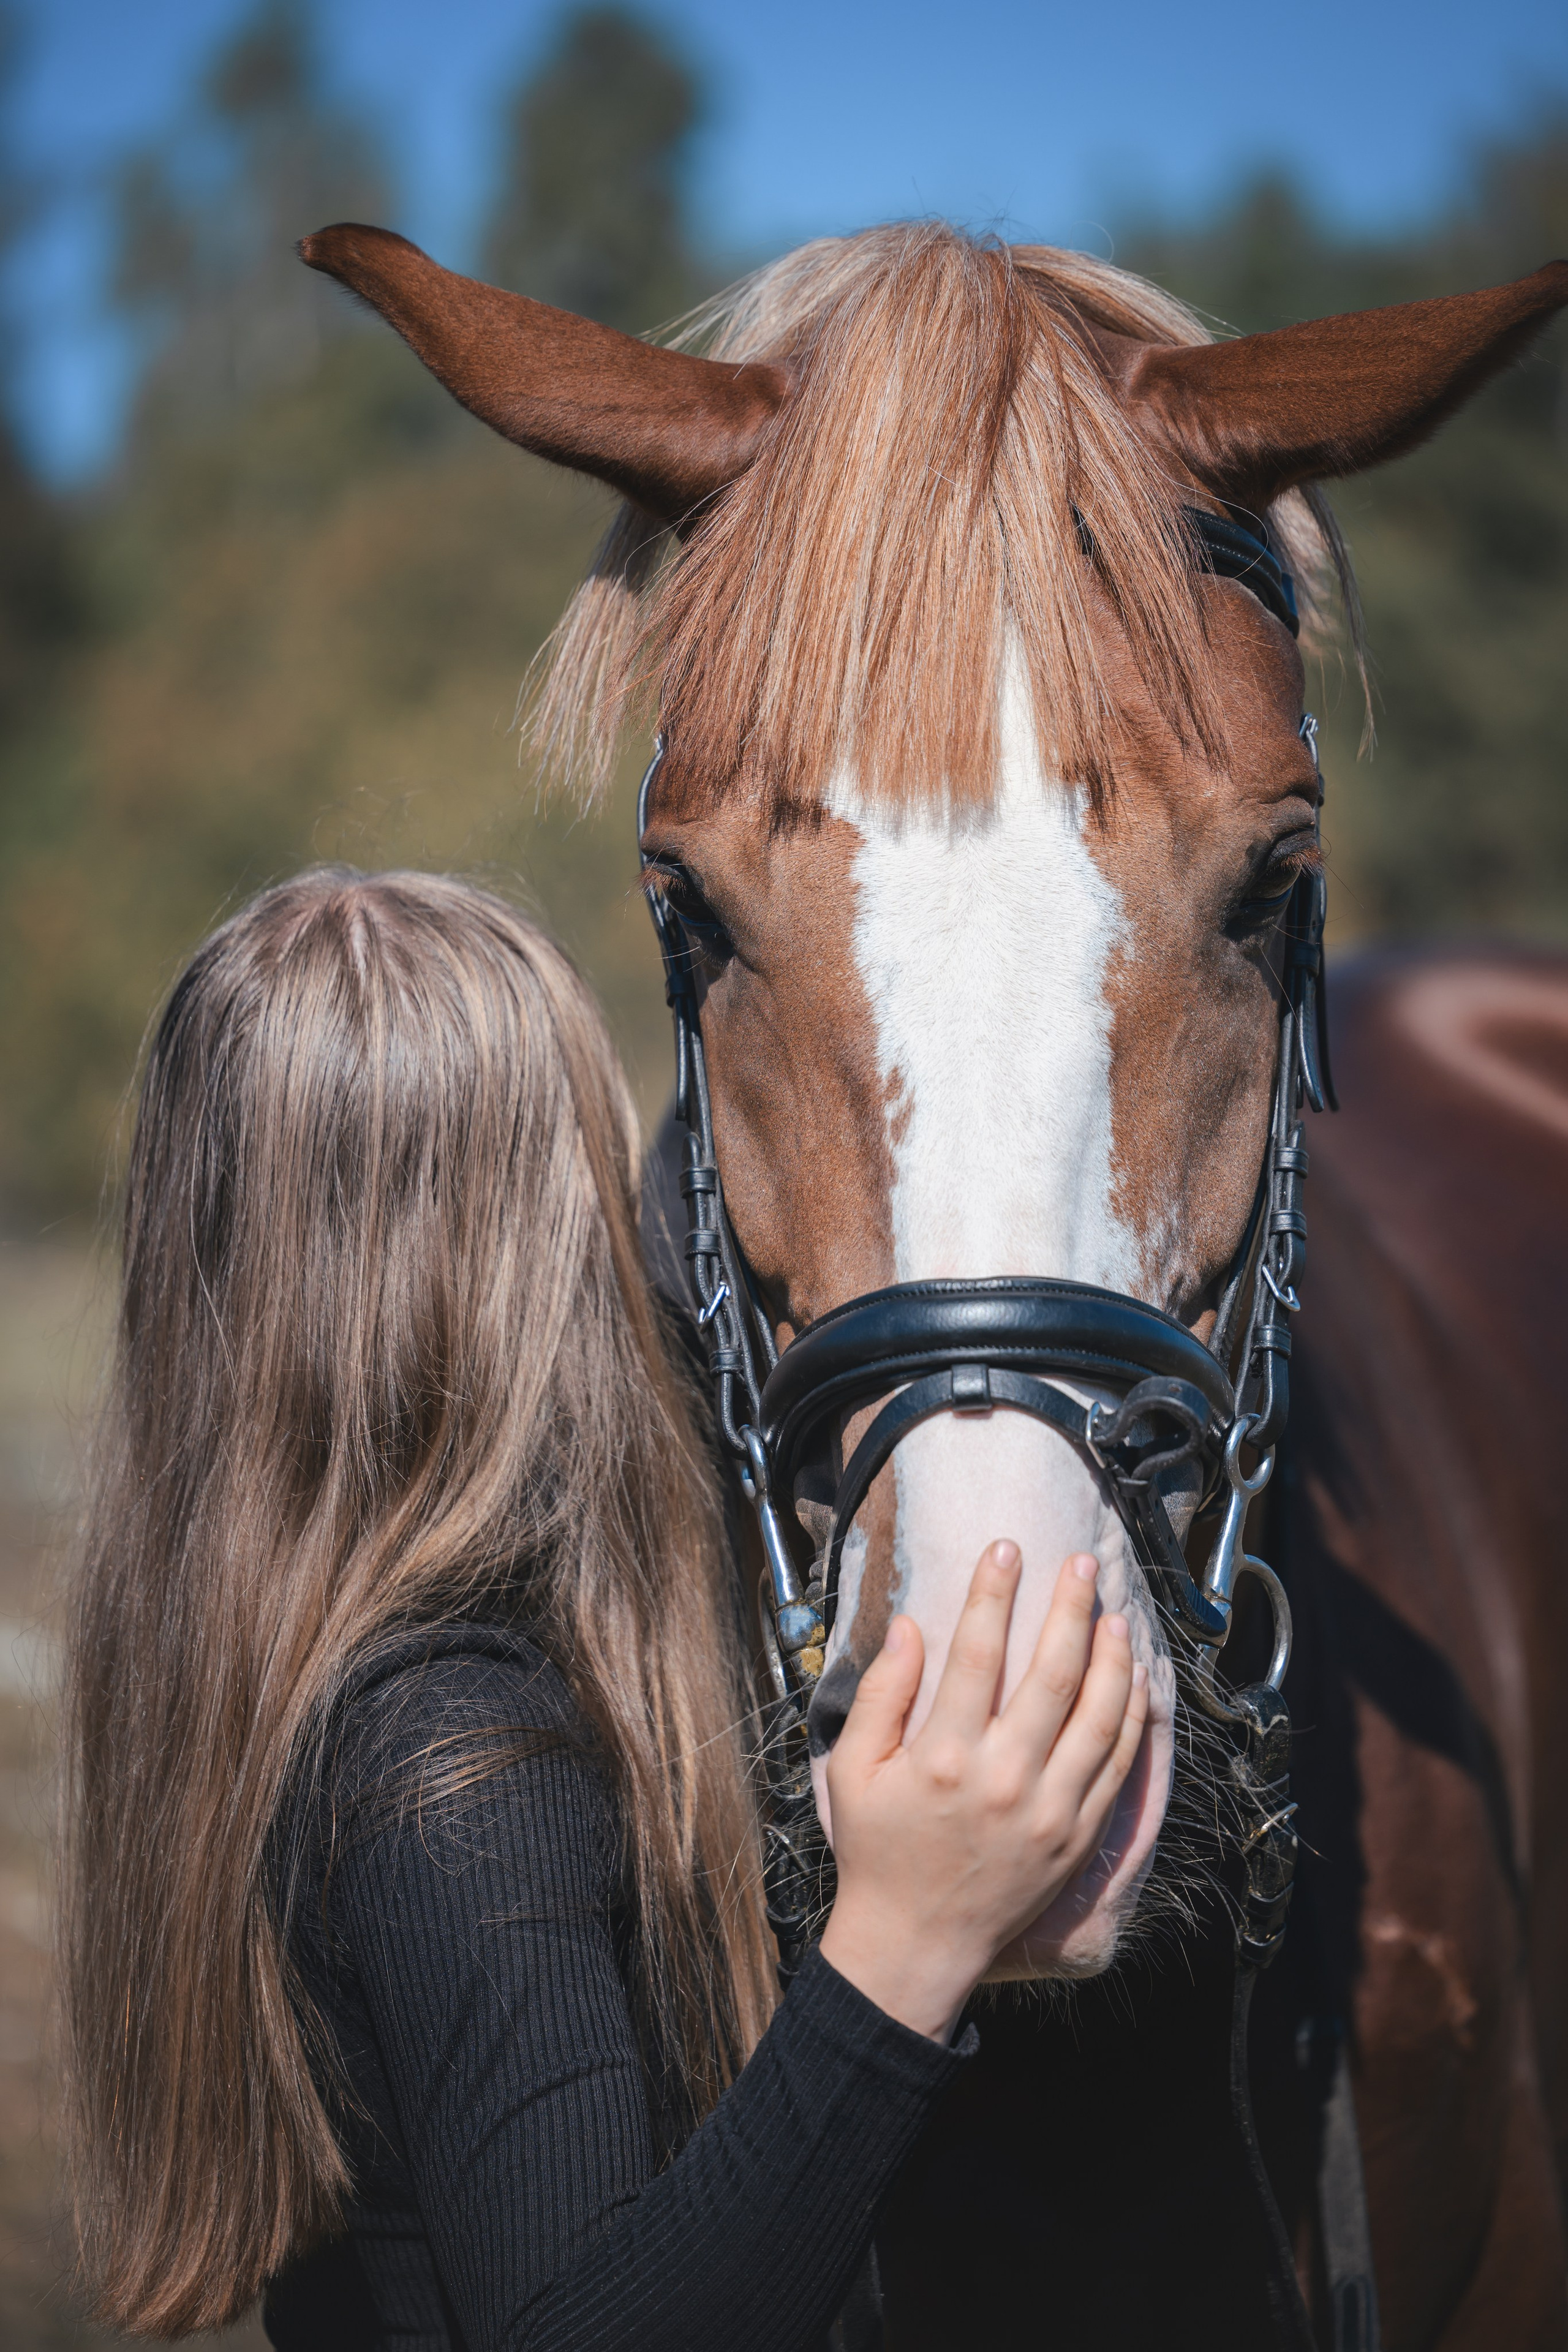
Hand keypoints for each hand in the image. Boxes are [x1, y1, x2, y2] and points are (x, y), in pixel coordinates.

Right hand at [817, 1541, 1147, 2042]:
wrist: (916, 1945)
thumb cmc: (879, 1851)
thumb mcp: (853, 1770)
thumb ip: (882, 1693)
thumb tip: (912, 1624)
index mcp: (944, 1756)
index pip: (977, 1651)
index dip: (994, 1592)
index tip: (1006, 1548)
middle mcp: (1004, 1779)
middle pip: (1052, 1673)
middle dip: (1070, 1608)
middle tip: (1082, 1563)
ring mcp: (1050, 1811)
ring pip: (1099, 1716)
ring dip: (1112, 1657)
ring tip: (1115, 1613)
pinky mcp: (1077, 1837)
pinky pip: (1118, 1766)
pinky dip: (1132, 1719)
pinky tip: (1135, 1682)